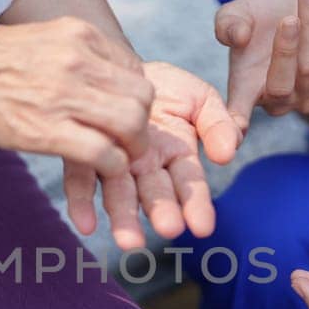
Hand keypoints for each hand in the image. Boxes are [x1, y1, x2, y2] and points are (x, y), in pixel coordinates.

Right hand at [0, 16, 153, 175]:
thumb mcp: (42, 38)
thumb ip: (77, 52)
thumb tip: (102, 74)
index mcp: (79, 34)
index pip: (133, 68)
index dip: (134, 96)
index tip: (123, 111)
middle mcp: (79, 60)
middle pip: (142, 95)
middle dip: (142, 122)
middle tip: (130, 139)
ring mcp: (65, 95)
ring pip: (131, 124)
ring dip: (133, 147)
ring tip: (121, 156)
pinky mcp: (50, 130)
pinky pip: (104, 153)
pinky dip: (112, 166)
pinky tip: (102, 168)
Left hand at [64, 61, 239, 248]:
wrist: (118, 67)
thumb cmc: (163, 87)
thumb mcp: (200, 98)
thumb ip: (218, 124)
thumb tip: (228, 154)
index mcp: (177, 155)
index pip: (190, 184)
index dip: (197, 205)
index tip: (202, 227)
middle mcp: (145, 167)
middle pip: (154, 194)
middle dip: (162, 211)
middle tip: (168, 228)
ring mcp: (113, 162)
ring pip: (119, 193)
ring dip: (124, 218)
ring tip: (129, 241)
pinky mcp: (82, 154)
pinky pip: (81, 179)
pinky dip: (82, 202)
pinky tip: (86, 224)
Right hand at [214, 0, 308, 132]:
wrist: (294, 11)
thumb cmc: (256, 19)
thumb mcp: (235, 15)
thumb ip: (228, 24)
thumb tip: (238, 37)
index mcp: (246, 93)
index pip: (239, 116)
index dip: (236, 125)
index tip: (233, 129)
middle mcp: (279, 103)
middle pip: (282, 86)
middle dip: (285, 50)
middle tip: (287, 19)